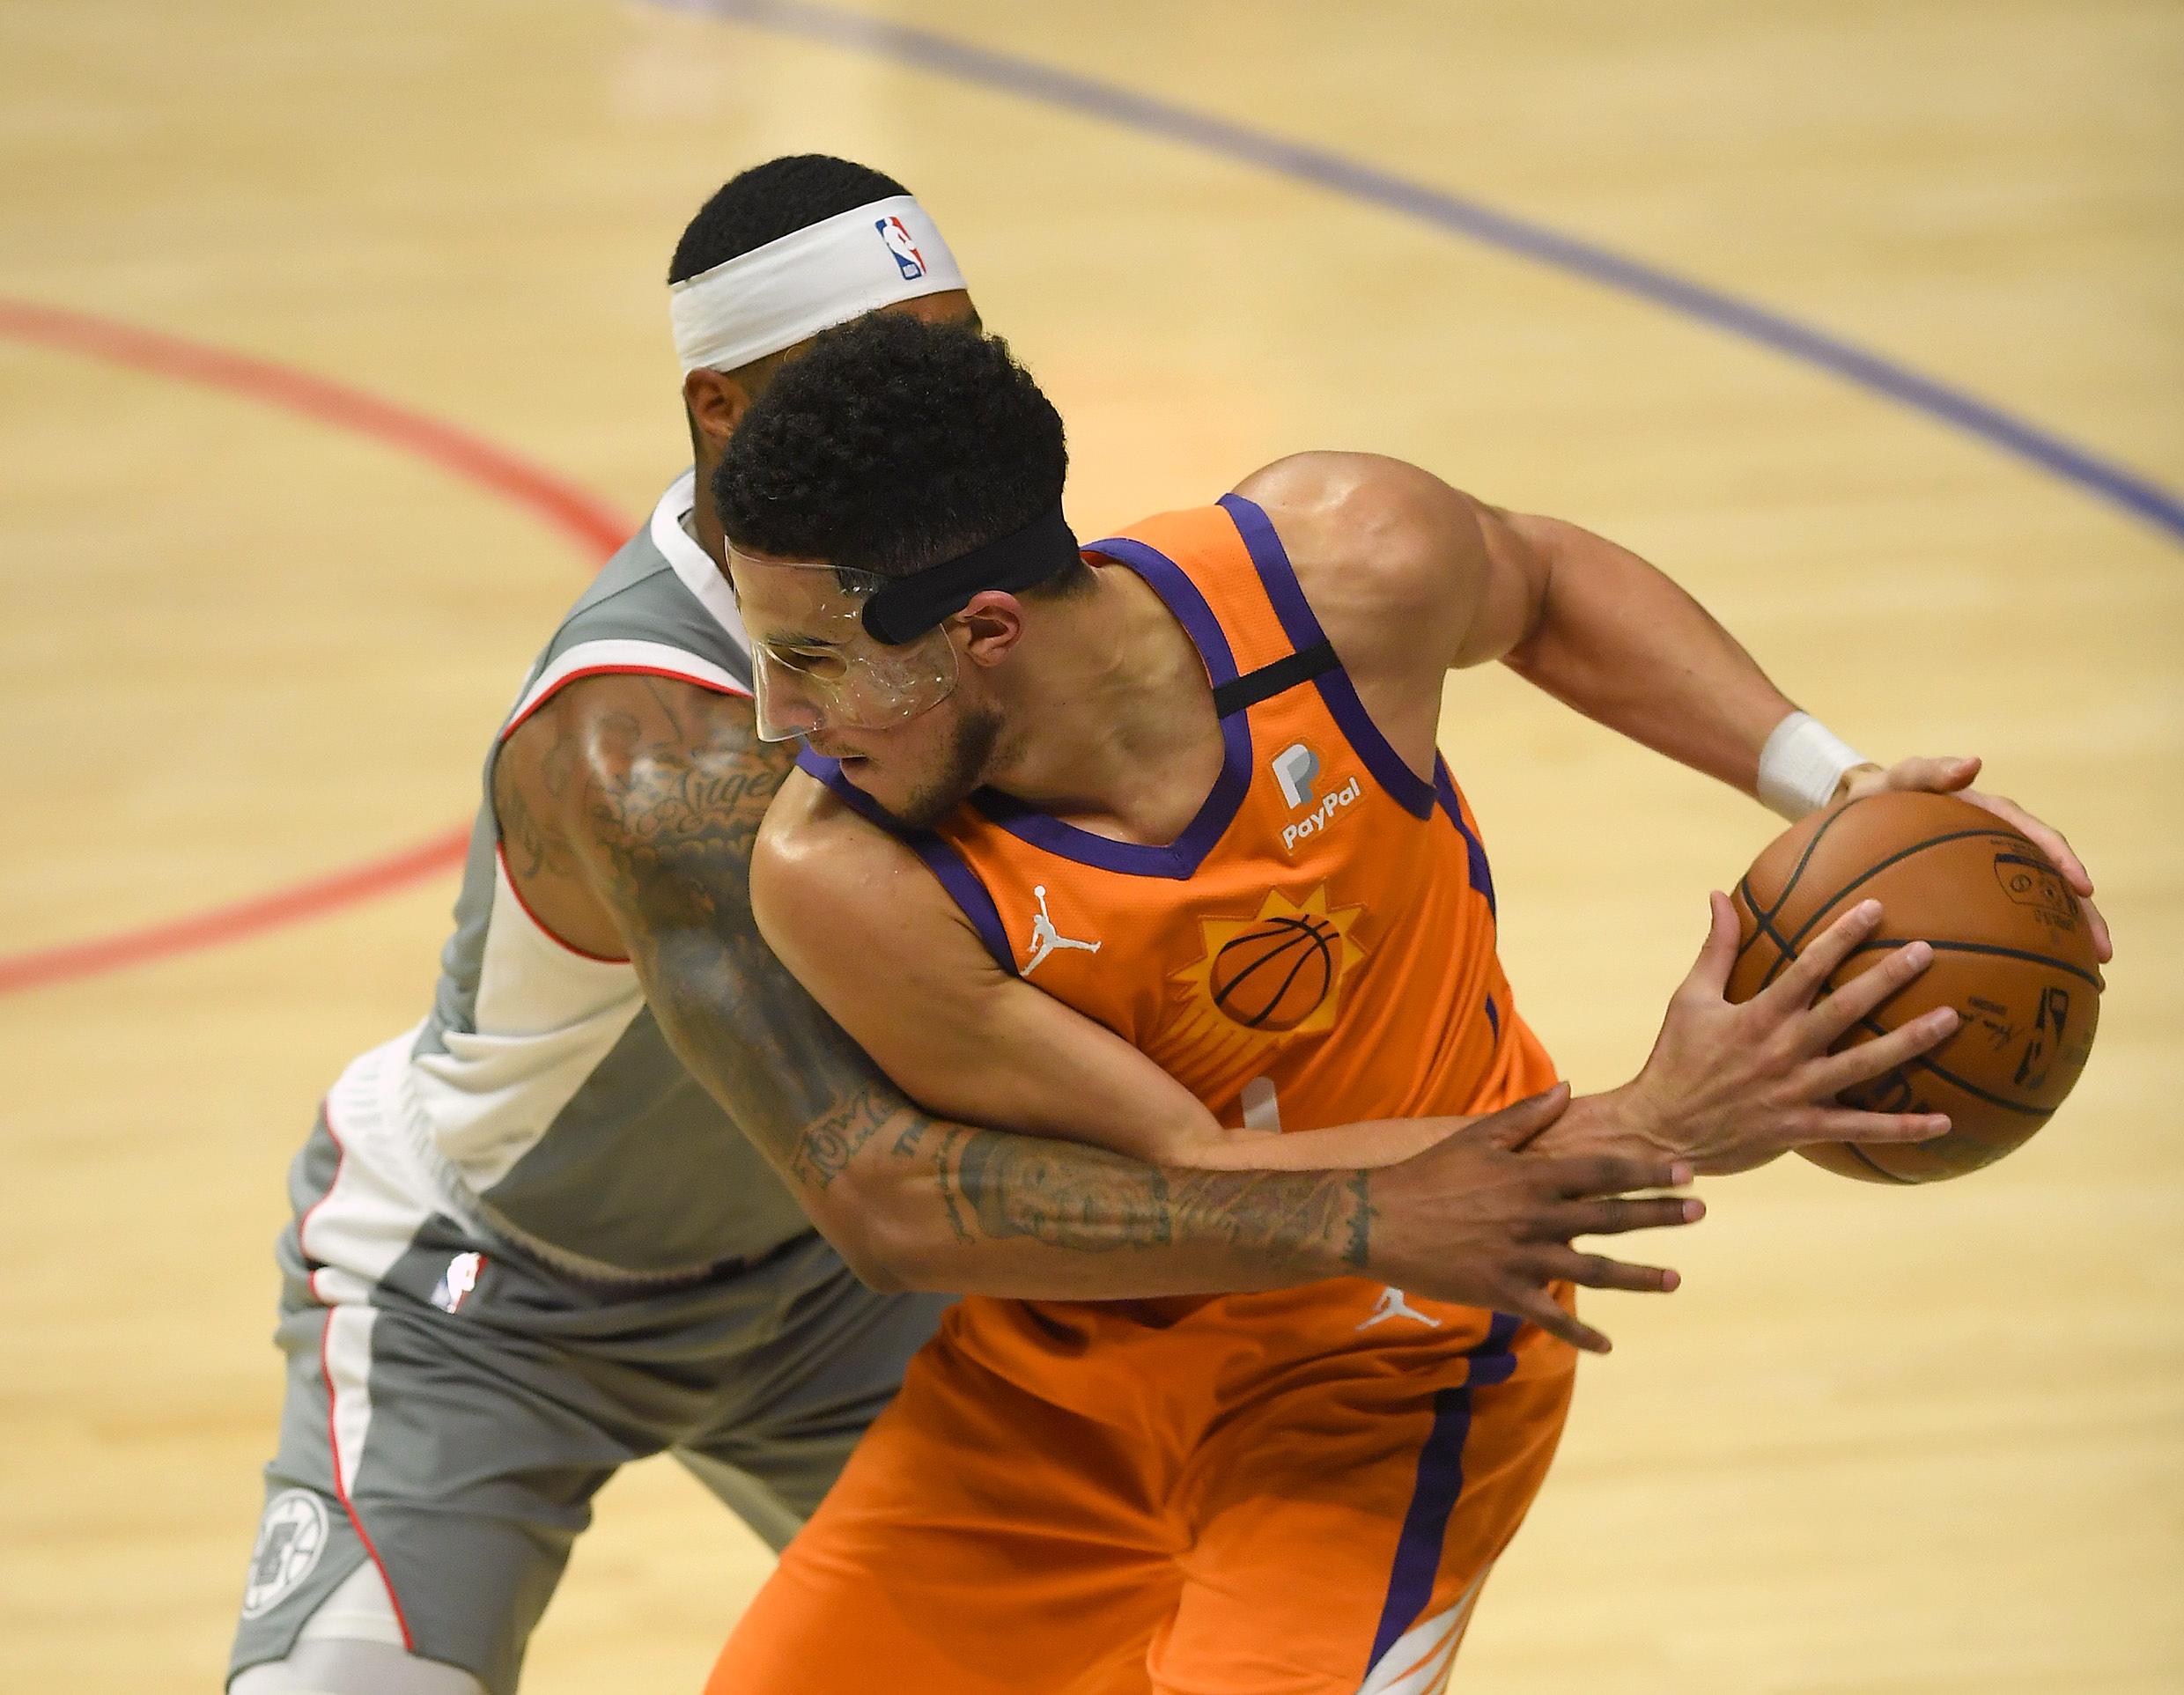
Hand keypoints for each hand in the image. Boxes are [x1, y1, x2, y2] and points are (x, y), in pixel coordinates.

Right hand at [1369, 1085, 1702, 1354]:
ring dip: (1640, 1276)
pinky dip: (1582, 1333)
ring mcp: (1523, 1259)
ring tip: (1676, 1280)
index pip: (1604, 1173)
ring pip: (1595, 1270)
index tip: (1684, 1172)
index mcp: (1532, 1177)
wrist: (1379, 1221)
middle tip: (1699, 1212)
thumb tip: (1569, 1089)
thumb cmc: (1430, 1173)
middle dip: (1659, 1215)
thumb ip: (1529, 1116)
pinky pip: (1552, 1317)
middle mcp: (1536, 1218)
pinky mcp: (1504, 1292)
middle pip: (1612, 1218)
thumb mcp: (1478, 1136)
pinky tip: (1607, 1344)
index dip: (1647, 1172)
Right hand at [1602, 892, 1957, 1174]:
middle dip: (1889, 978)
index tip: (1877, 909)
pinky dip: (1904, 1128)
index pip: (1808, 966)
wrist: (1661, 1131)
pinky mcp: (1803, 1128)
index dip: (1843, 935)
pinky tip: (1943, 1122)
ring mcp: (1797, 1091)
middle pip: (1847, 1009)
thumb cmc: (1675, 1060)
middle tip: (1927, 952)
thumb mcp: (1690, 999)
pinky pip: (1861, 1128)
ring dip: (1912, 1042)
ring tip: (1950, 1019)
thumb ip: (1716, 949)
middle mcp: (1784, 1050)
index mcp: (1758, 1015)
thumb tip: (1716, 896)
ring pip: (1865, 1064)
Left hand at [1840, 755, 2110, 961]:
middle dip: (2082, 915)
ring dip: (2065, 938)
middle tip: (2102, 951)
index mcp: (1992, 818)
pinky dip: (2023, 947)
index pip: (2038, 838)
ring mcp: (1988, 874)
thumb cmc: (1880, 796)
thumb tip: (1972, 764)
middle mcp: (2000, 847)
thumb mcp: (1899, 781)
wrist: (1860, 816)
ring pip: (2038, 908)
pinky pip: (2003, 923)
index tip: (2083, 889)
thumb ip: (1929, 771)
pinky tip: (2033, 982)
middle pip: (2052, 882)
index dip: (2063, 862)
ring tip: (2090, 975)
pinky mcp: (1973, 897)